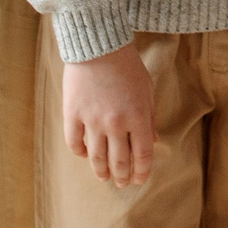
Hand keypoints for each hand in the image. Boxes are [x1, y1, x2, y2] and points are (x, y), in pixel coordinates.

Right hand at [64, 45, 157, 186]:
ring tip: (104, 177)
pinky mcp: (73, 114)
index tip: (139, 179)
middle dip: (122, 176)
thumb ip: (150, 116)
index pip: (143, 155)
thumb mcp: (146, 89)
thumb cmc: (127, 65)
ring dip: (102, 172)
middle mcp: (116, 123)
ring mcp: (93, 120)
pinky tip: (85, 155)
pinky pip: (75, 143)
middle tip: (121, 183)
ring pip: (97, 158)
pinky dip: (80, 153)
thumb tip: (154, 141)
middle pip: (119, 161)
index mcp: (138, 117)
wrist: (98, 44)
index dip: (142, 172)